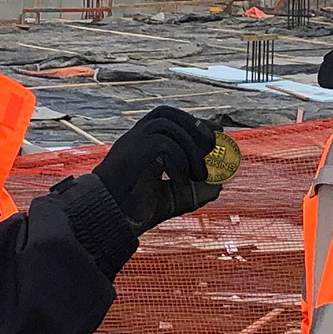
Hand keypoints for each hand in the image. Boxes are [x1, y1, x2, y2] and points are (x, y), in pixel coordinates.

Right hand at [93, 107, 224, 231]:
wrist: (109, 218)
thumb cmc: (138, 209)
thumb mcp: (178, 197)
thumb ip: (201, 187)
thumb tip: (222, 177)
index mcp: (144, 143)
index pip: (172, 119)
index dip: (196, 124)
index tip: (217, 137)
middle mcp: (136, 136)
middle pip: (170, 115)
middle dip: (197, 129)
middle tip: (215, 151)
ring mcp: (133, 140)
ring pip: (169, 126)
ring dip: (191, 149)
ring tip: (200, 176)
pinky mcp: (133, 149)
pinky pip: (164, 144)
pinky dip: (179, 163)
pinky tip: (179, 183)